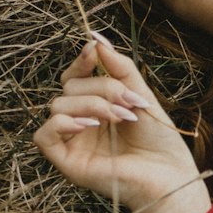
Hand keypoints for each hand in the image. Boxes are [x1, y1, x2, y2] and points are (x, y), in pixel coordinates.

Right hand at [33, 33, 207, 212]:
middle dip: (101, 88)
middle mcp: (80, 123)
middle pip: (70, 87)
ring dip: (91, 104)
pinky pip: (43, 135)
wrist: (169, 174)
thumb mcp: (141, 94)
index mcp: (96, 107)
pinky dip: (62, 123)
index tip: (93, 51)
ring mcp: (72, 142)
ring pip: (58, 106)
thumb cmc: (159, 139)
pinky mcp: (66, 161)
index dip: (80, 61)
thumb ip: (119, 67)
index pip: (74, 77)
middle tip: (130, 105)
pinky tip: (89, 125)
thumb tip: (95, 39)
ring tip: (120, 118)